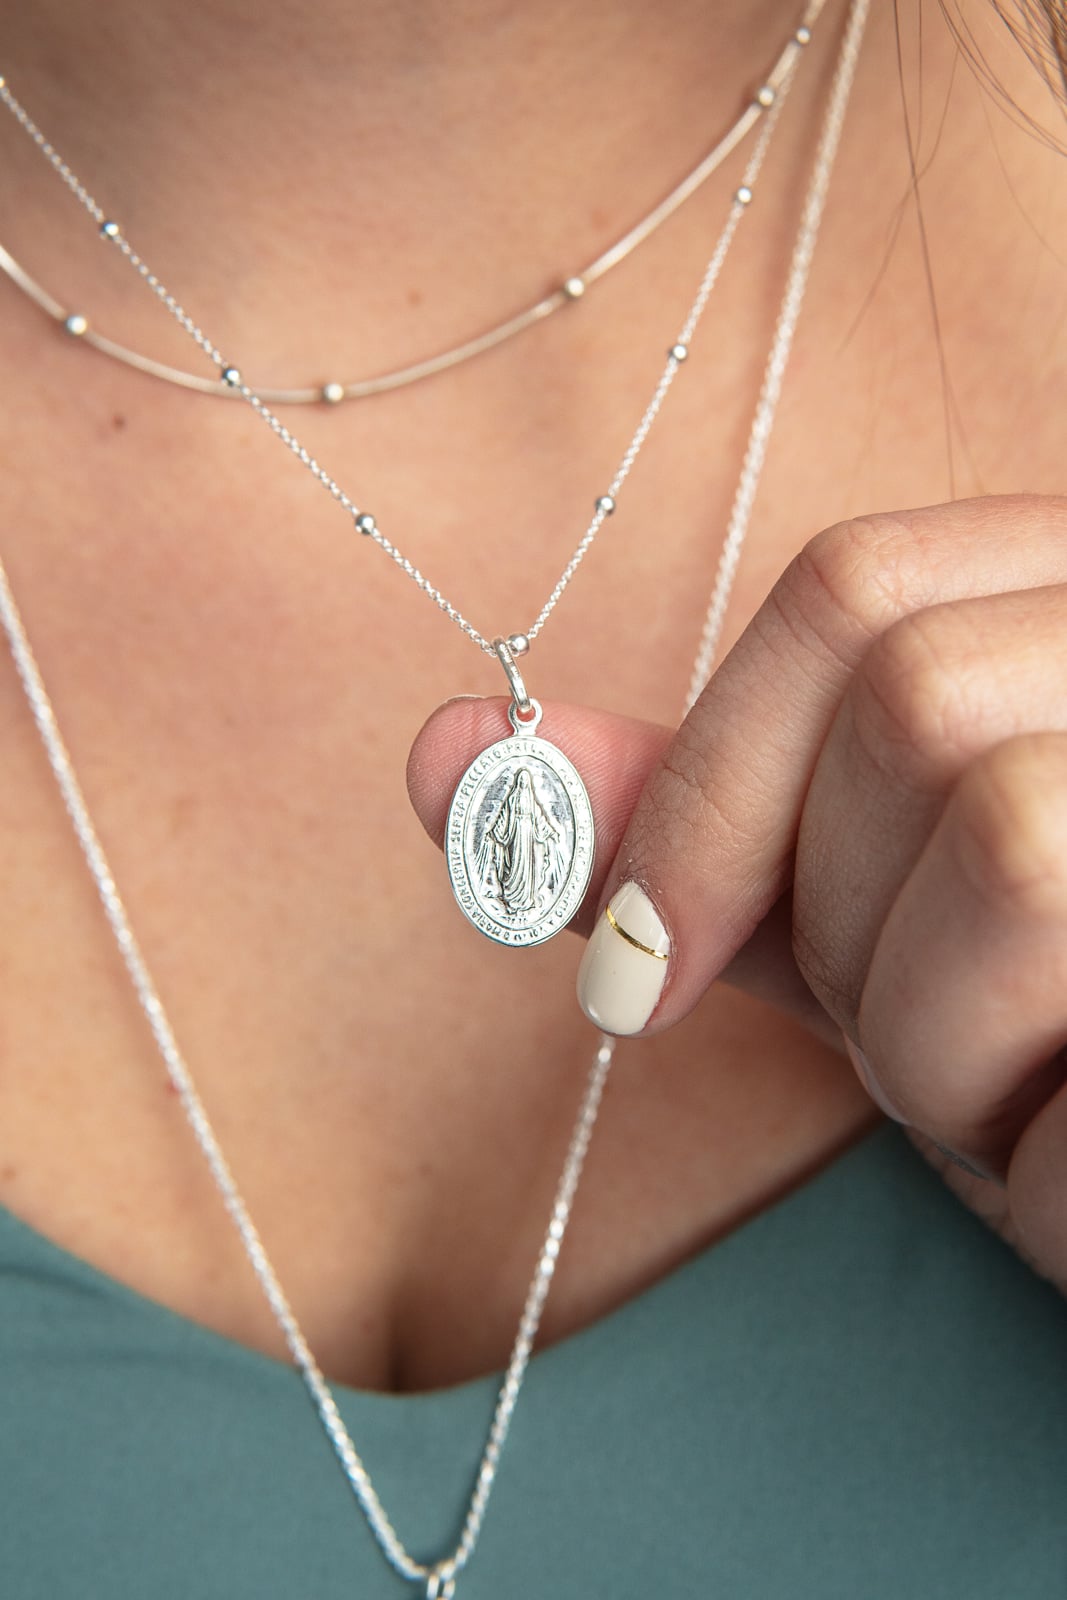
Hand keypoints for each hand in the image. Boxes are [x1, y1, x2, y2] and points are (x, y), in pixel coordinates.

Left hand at [408, 495, 1066, 1289]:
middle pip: (910, 696)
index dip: (711, 780)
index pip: (859, 583)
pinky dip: (1019, 1114)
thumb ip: (681, 829)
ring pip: (1001, 827)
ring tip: (1008, 1087)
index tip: (631, 968)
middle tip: (898, 1032)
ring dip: (931, 1027)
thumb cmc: (1030, 1045)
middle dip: (835, 913)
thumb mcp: (851, 920)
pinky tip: (1066, 1133)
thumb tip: (448, 753)